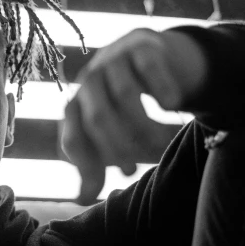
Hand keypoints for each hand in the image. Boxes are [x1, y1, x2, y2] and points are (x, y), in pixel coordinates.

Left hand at [61, 28, 206, 204]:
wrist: (150, 56)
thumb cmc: (125, 107)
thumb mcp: (108, 137)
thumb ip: (94, 165)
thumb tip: (80, 199)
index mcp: (77, 106)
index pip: (73, 137)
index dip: (89, 164)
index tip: (113, 180)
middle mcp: (89, 82)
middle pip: (97, 117)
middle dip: (116, 147)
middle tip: (134, 170)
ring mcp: (114, 61)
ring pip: (124, 94)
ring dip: (144, 125)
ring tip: (162, 142)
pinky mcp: (142, 46)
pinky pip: (149, 66)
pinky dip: (160, 87)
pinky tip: (171, 105)